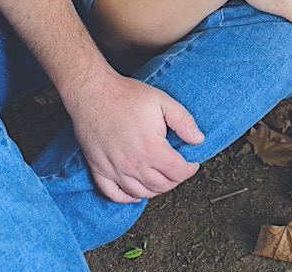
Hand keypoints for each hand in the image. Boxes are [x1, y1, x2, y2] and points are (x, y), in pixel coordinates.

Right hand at [66, 73, 203, 202]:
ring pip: (140, 193)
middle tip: (177, 170)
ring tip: (161, 178)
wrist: (93, 93)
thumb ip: (183, 121)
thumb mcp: (162, 101)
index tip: (192, 164)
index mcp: (151, 148)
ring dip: (155, 190)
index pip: (178, 173)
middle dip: (175, 180)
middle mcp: (133, 164)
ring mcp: (114, 169)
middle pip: (162, 186)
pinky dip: (127, 198)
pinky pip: (114, 194)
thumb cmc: (125, 96)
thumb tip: (198, 139)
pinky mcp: (98, 169)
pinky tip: (136, 192)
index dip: (190, 170)